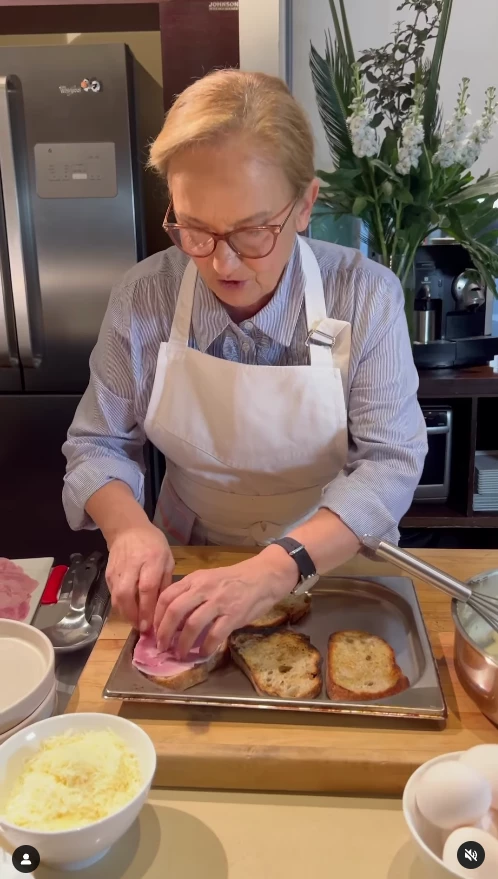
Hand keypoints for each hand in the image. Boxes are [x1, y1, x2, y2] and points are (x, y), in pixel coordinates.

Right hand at [106, 523, 174, 631]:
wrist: (128, 530)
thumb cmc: (153, 545)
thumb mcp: (167, 559)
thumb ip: (165, 583)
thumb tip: (163, 608)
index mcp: (151, 560)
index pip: (147, 588)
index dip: (147, 609)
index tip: (150, 625)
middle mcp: (132, 565)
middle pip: (126, 594)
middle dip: (132, 615)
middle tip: (141, 628)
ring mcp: (117, 570)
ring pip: (117, 597)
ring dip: (125, 613)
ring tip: (136, 623)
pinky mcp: (108, 574)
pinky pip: (113, 594)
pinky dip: (120, 606)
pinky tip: (129, 612)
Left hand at [153, 545, 298, 657]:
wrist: (264, 576)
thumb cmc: (234, 580)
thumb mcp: (208, 579)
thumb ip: (191, 593)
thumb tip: (173, 618)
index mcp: (195, 579)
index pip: (166, 596)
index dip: (156, 616)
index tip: (154, 631)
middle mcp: (204, 588)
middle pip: (175, 611)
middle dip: (164, 633)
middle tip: (161, 647)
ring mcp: (219, 601)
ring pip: (192, 625)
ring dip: (182, 644)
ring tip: (179, 654)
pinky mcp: (234, 614)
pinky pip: (214, 635)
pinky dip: (205, 648)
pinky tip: (202, 654)